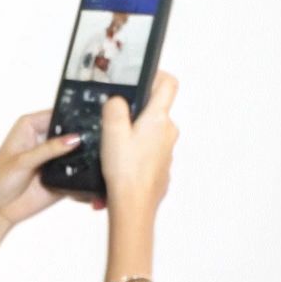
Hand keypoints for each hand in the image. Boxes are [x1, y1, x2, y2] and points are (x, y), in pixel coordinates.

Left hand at [0, 110, 93, 225]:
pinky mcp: (61, 176)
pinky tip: (91, 175)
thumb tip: (74, 139)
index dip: (72, 116)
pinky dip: (84, 174)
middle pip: (70, 133)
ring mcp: (53, 159)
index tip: (89, 119)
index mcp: (30, 127)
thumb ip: (49, 149)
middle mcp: (43, 141)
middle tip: (95, 142)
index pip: (57, 114)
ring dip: (85, 157)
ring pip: (77, 152)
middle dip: (82, 137)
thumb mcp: (23, 161)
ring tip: (95, 159)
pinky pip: (78, 172)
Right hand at [100, 72, 179, 213]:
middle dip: (135, 110)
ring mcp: (167, 150)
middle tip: (114, 119)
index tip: (140, 78)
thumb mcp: (112, 131)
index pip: (169, 84)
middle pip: (155, 109)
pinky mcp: (161, 166)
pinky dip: (135, 152)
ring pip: (150, 131)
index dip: (155, 75)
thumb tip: (118, 100)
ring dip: (133, 133)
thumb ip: (115, 107)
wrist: (134, 206)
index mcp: (159, 119)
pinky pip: (148, 151)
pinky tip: (119, 162)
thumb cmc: (126, 172)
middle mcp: (168, 132)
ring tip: (113, 145)